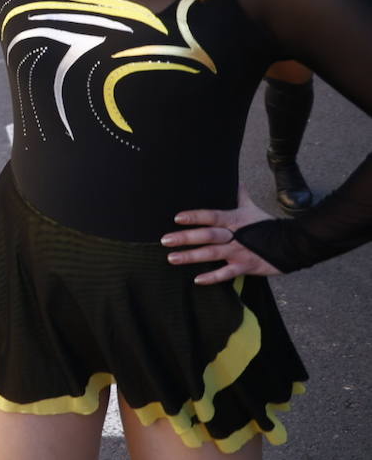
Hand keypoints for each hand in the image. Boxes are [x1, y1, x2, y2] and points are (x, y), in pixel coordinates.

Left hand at [161, 185, 281, 283]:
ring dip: (191, 256)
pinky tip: (197, 279)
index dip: (195, 216)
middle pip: (207, 235)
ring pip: (212, 254)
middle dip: (186, 237)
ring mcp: (239, 251)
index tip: (177, 217)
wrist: (293, 244)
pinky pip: (227, 273)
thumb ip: (240, 195)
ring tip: (172, 258)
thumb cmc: (268, 225)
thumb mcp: (251, 208)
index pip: (211, 216)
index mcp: (234, 219)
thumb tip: (235, 179)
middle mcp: (234, 235)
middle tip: (165, 240)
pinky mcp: (246, 266)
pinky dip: (212, 277)